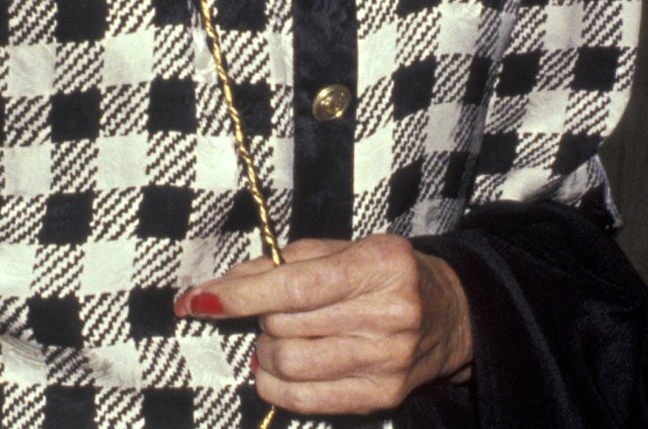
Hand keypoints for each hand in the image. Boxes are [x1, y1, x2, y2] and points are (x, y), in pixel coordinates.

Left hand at [176, 234, 473, 415]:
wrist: (451, 314)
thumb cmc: (388, 272)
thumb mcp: (348, 248)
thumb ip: (291, 260)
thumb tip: (228, 284)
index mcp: (379, 265)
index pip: (294, 286)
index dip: (239, 294)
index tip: (195, 299)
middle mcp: (386, 315)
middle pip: (285, 325)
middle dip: (259, 316)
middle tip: (267, 308)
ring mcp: (386, 361)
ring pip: (289, 364)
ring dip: (266, 351)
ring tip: (276, 337)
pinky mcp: (381, 396)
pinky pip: (306, 399)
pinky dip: (277, 384)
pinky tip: (276, 368)